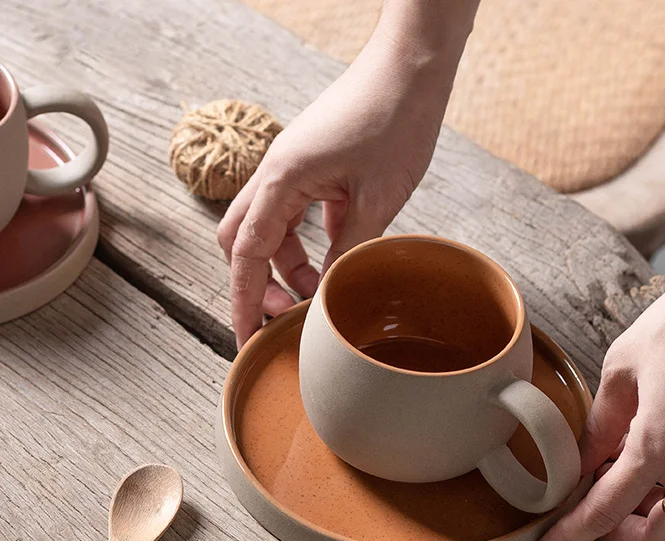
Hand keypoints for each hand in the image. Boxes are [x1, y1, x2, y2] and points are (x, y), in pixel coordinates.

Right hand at [217, 33, 454, 347]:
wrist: (411, 67)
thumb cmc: (393, 119)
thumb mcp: (376, 200)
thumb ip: (347, 252)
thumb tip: (327, 295)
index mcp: (280, 180)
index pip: (246, 255)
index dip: (244, 302)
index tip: (247, 339)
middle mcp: (275, 174)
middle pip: (243, 242)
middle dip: (258, 285)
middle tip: (285, 318)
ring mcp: (293, 170)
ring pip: (272, 231)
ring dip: (288, 267)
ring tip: (319, 293)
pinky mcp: (314, 169)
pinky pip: (298, 215)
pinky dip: (310, 243)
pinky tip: (336, 258)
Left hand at [531, 241, 664, 540]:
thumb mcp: (624, 369)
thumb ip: (602, 425)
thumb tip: (585, 461)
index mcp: (662, 445)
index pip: (606, 513)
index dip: (570, 538)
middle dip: (622, 538)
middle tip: (592, 505)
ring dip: (645, 508)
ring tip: (614, 463)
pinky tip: (643, 443)